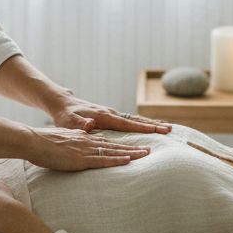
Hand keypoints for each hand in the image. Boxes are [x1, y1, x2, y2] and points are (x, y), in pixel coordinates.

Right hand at [27, 126, 150, 170]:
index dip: (121, 144)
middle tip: (149, 149)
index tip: (133, 147)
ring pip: (114, 151)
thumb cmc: (42, 143)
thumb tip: (77, 149)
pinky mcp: (81, 158)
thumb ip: (72, 144)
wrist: (32, 140)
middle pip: (115, 144)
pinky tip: (128, 160)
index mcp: (83, 138)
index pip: (106, 141)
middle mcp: (88, 141)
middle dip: (133, 147)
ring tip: (146, 154)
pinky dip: (117, 159)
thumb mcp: (61, 141)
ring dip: (131, 152)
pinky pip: (103, 160)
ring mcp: (86, 149)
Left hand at [50, 94, 170, 134]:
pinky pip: (129, 120)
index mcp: (104, 116)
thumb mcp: (69, 122)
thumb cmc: (65, 115)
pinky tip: (148, 127)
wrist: (62, 103)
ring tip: (166, 128)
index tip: (159, 130)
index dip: (144, 128)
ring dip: (150, 123)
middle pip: (136, 120)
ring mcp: (111, 113)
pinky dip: (142, 123)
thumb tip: (92, 125)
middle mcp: (111, 113)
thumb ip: (81, 124)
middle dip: (153, 124)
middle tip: (170, 129)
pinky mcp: (110, 116)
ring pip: (135, 119)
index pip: (128, 123)